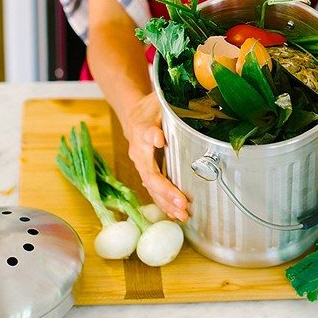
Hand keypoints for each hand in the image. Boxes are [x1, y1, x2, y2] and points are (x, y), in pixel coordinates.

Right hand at [124, 92, 189, 221]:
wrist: (135, 116)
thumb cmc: (151, 108)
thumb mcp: (159, 102)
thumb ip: (165, 108)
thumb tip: (165, 126)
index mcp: (142, 129)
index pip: (146, 132)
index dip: (152, 136)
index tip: (158, 139)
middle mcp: (138, 151)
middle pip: (149, 173)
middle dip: (165, 189)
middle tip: (182, 202)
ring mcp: (141, 164)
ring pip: (151, 187)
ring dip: (166, 203)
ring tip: (182, 215)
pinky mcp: (147, 173)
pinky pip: (154, 191)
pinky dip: (164, 204)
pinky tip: (176, 215)